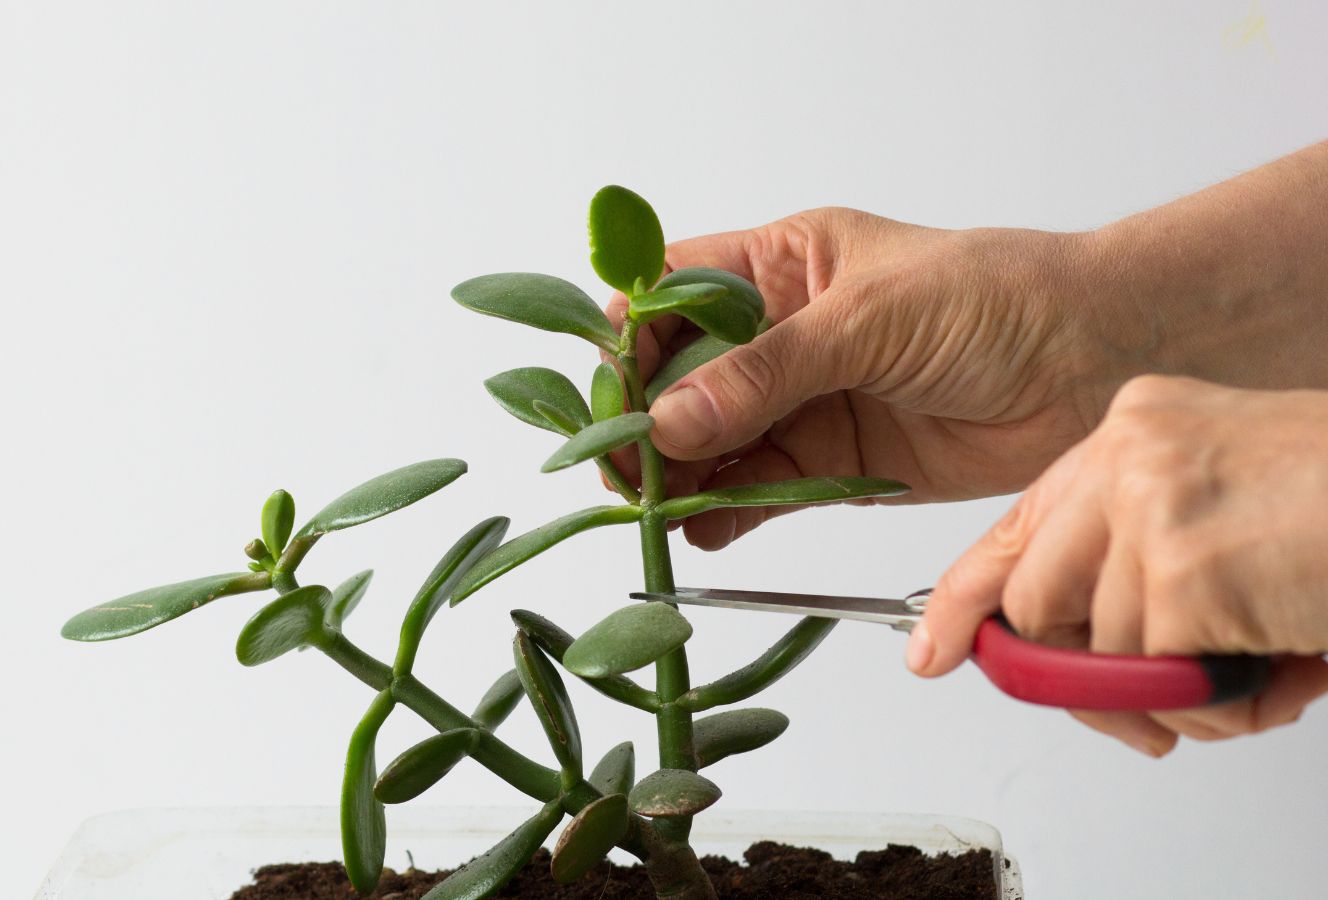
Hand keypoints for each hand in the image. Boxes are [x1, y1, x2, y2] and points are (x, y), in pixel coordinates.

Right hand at [610, 208, 1137, 548]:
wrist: (1095, 364)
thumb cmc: (996, 299)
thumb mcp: (869, 320)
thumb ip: (767, 373)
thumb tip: (669, 421)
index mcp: (781, 265)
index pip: (672, 295)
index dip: (630, 340)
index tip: (608, 394)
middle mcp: (781, 334)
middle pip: (678, 379)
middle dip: (644, 422)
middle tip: (623, 468)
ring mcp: (806, 401)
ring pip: (712, 442)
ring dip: (679, 474)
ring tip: (652, 507)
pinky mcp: (834, 464)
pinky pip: (760, 490)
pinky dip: (725, 513)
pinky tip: (700, 528)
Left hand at [914, 375, 1327, 754]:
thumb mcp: (1228, 514)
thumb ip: (1149, 568)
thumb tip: (1091, 670)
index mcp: (1135, 431)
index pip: (1020, 525)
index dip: (970, 598)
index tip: (935, 650)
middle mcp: (1128, 452)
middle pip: (1036, 601)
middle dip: (1083, 678)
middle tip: (1151, 715)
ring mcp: (1148, 504)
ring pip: (1105, 653)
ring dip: (1185, 692)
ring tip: (1266, 663)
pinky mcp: (1181, 566)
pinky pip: (1164, 678)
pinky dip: (1225, 699)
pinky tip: (1285, 661)